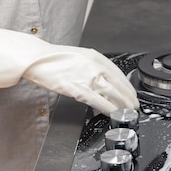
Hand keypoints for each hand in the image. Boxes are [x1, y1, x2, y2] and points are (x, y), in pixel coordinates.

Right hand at [0, 24, 138, 114]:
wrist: (35, 58)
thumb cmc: (54, 58)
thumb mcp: (80, 57)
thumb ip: (93, 66)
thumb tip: (103, 78)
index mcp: (97, 58)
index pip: (119, 74)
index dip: (128, 87)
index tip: (132, 94)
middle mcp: (96, 66)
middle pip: (119, 85)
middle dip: (129, 98)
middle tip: (134, 106)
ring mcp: (88, 78)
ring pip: (113, 94)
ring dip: (123, 105)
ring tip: (128, 112)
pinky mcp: (79, 89)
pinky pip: (99, 101)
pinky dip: (109, 108)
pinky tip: (113, 113)